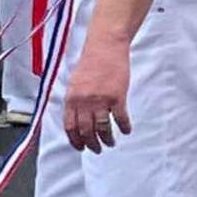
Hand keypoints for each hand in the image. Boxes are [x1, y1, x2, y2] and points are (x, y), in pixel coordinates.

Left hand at [61, 32, 132, 152]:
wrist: (104, 47)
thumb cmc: (90, 63)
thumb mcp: (75, 83)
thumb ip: (74, 100)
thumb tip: (75, 118)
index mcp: (71, 98)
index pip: (70, 126)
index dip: (75, 140)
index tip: (80, 147)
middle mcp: (84, 101)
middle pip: (86, 131)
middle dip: (91, 144)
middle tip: (97, 149)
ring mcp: (101, 100)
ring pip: (103, 128)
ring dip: (107, 139)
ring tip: (110, 143)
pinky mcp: (117, 97)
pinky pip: (120, 118)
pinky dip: (124, 127)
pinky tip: (126, 130)